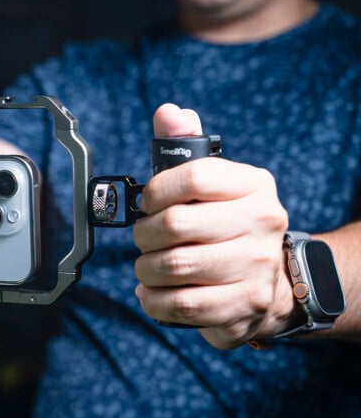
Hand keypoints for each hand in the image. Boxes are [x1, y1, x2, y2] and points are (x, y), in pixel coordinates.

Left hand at [133, 103, 294, 348]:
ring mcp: (256, 268)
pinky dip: (154, 299)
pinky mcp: (244, 306)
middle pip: (175, 225)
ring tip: (149, 266)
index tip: (148, 202)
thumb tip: (169, 112)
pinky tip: (153, 291)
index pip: (193, 176)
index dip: (156, 191)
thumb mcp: (213, 180)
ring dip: (146, 268)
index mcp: (253, 185)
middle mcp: (262, 223)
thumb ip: (186, 143)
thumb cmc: (226, 223)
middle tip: (145, 238)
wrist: (272, 280)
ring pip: (173, 266)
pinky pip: (180, 305)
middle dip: (144, 234)